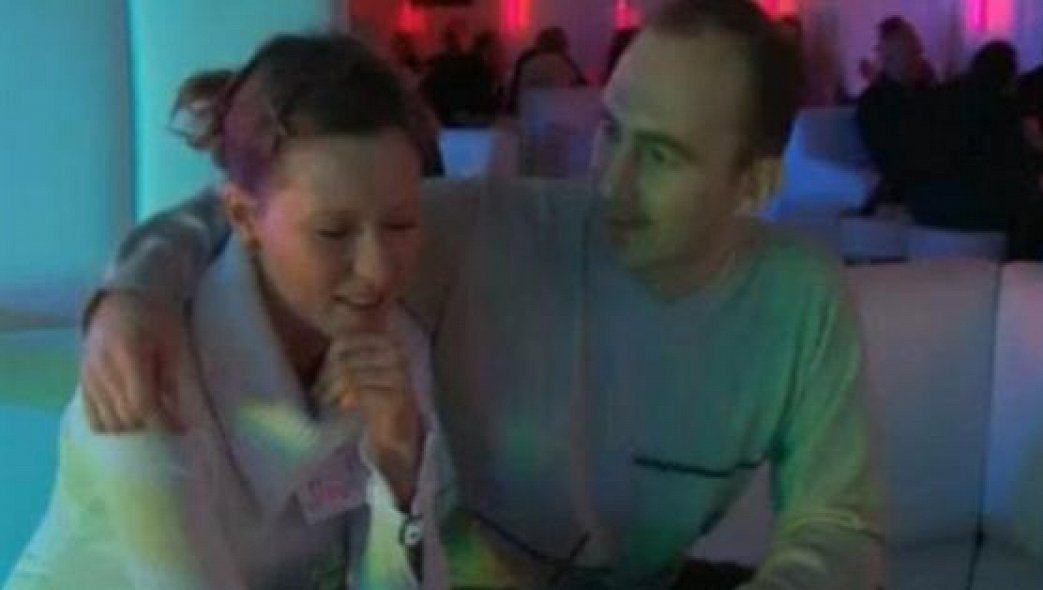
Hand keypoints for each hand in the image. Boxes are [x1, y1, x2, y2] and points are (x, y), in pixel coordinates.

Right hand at [81, 291, 185, 432]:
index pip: (142, 404)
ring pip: (109, 422)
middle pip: (126, 417)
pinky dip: (112, 423)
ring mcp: (88, 375)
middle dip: (151, 423)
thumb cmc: (158, 317)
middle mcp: (103, 368)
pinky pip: (93, 417)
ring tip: (150, 411)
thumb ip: (180, 382)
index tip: (181, 428)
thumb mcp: (177, 346)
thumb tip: (187, 419)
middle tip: (169, 416)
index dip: (164, 422)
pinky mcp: (82, 380)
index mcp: (129, 355)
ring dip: (132, 425)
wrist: (126, 297)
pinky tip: (128, 413)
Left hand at [320, 331, 423, 506]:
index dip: (326, 360)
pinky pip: (359, 392)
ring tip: (323, 404)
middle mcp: (396, 352)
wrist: (397, 434)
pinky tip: (340, 408)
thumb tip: (305, 346)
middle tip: (316, 396)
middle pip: (344, 358)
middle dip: (325, 379)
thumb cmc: (371, 400)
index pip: (344, 340)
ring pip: (349, 375)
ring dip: (330, 392)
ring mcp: (399, 374)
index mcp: (386, 341)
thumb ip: (341, 357)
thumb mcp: (356, 372)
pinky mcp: (397, 396)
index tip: (319, 380)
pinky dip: (343, 401)